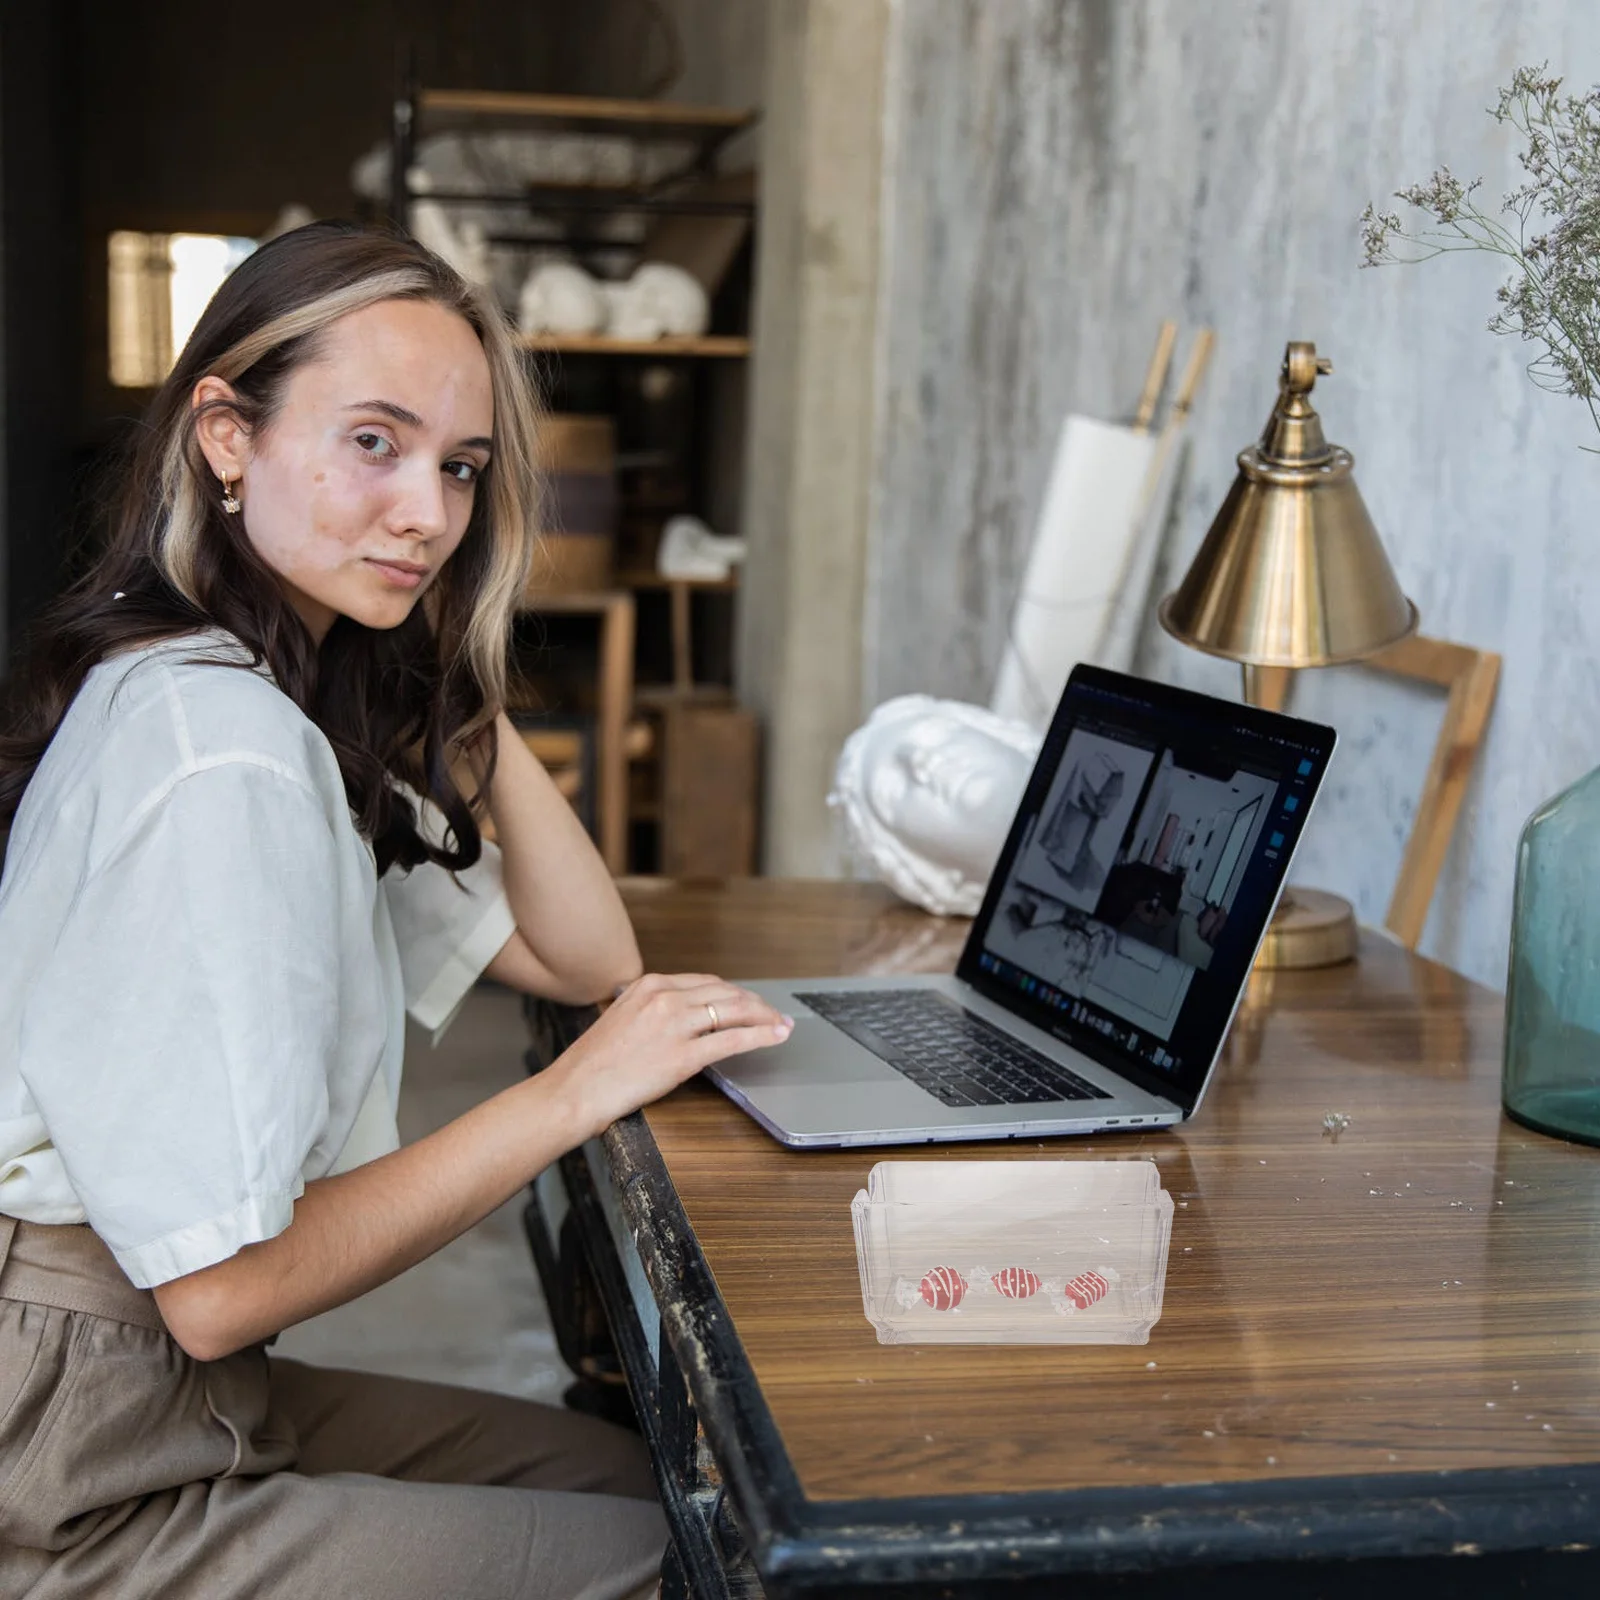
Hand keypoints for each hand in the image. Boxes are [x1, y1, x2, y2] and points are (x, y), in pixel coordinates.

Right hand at [548, 972, 793, 1138]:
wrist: (574, 1090)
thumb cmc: (592, 1064)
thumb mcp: (621, 1018)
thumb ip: (651, 1009)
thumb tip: (682, 1016)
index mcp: (648, 985)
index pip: (706, 982)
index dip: (734, 993)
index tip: (748, 1002)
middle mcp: (664, 997)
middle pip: (725, 993)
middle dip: (755, 1004)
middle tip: (774, 1014)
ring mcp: (675, 1025)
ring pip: (734, 1012)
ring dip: (765, 1017)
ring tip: (782, 1024)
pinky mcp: (682, 1055)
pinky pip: (732, 1040)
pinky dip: (760, 1036)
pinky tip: (776, 1037)